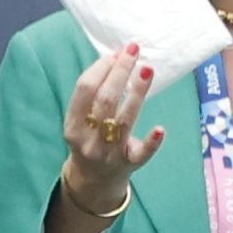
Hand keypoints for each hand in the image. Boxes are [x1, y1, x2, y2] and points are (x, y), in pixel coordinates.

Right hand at [60, 43, 165, 216]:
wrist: (94, 181)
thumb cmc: (89, 139)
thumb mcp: (80, 121)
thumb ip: (93, 94)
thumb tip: (117, 57)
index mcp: (73, 126)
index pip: (85, 90)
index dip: (100, 68)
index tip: (115, 53)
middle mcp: (89, 140)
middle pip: (105, 100)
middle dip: (120, 72)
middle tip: (133, 51)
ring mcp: (109, 154)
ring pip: (124, 119)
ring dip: (137, 93)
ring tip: (147, 69)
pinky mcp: (130, 164)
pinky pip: (142, 154)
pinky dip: (152, 142)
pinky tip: (160, 129)